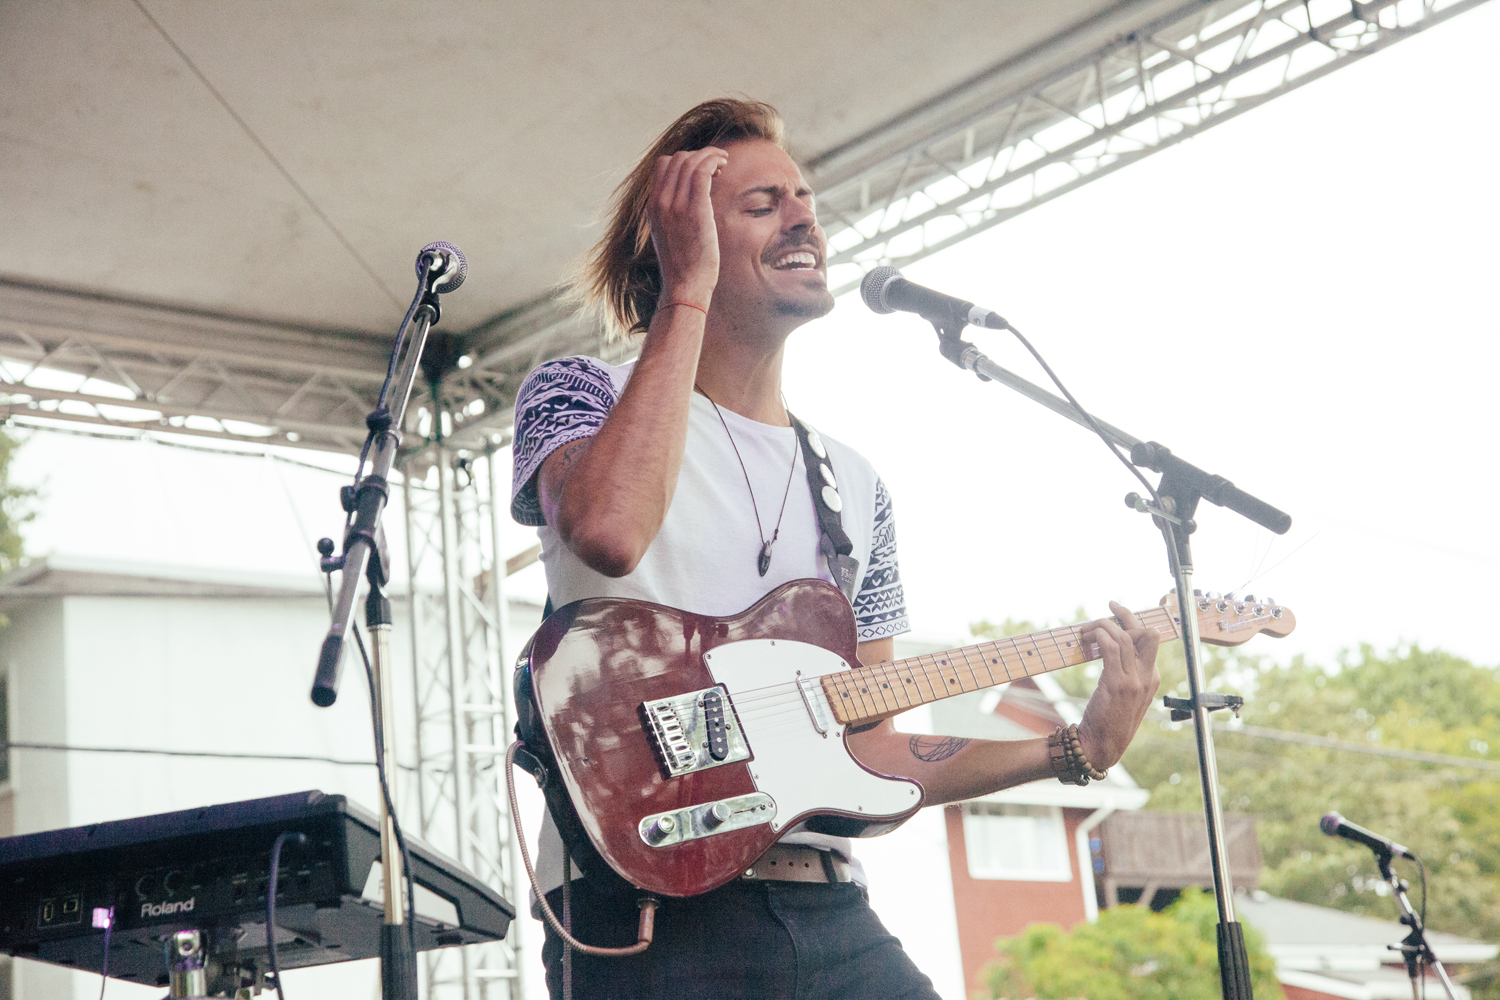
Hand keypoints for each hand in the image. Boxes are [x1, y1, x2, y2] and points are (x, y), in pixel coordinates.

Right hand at [646, 146, 727, 312]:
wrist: (684, 286)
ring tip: (723, 163)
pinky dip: (713, 160)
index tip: (702, 170)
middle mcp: (660, 202)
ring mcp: (675, 205)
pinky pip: (701, 171)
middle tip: (717, 166)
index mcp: (652, 207)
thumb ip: (673, 215)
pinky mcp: (694, 210)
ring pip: (689, 161)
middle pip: (676, 159)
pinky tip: (723, 165)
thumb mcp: (670, 235)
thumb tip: (689, 202)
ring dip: (709, 155)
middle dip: (698, 155)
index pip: (663, 166)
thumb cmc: (683, 266)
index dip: (684, 160)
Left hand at [1076, 601, 1160, 769]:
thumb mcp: (1126, 697)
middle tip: (1110, 606)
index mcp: (1152, 679)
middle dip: (1128, 615)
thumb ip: (1127, 675)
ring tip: (1086, 628)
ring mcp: (1134, 681)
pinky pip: (1112, 648)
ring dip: (1104, 625)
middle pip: (1147, 633)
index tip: (1116, 614)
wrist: (1102, 747)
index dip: (1134, 623)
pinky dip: (1100, 635)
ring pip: (1126, 637)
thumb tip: (1113, 651)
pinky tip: (1088, 637)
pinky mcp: (1117, 684)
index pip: (1150, 641)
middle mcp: (1147, 677)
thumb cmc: (1109, 722)